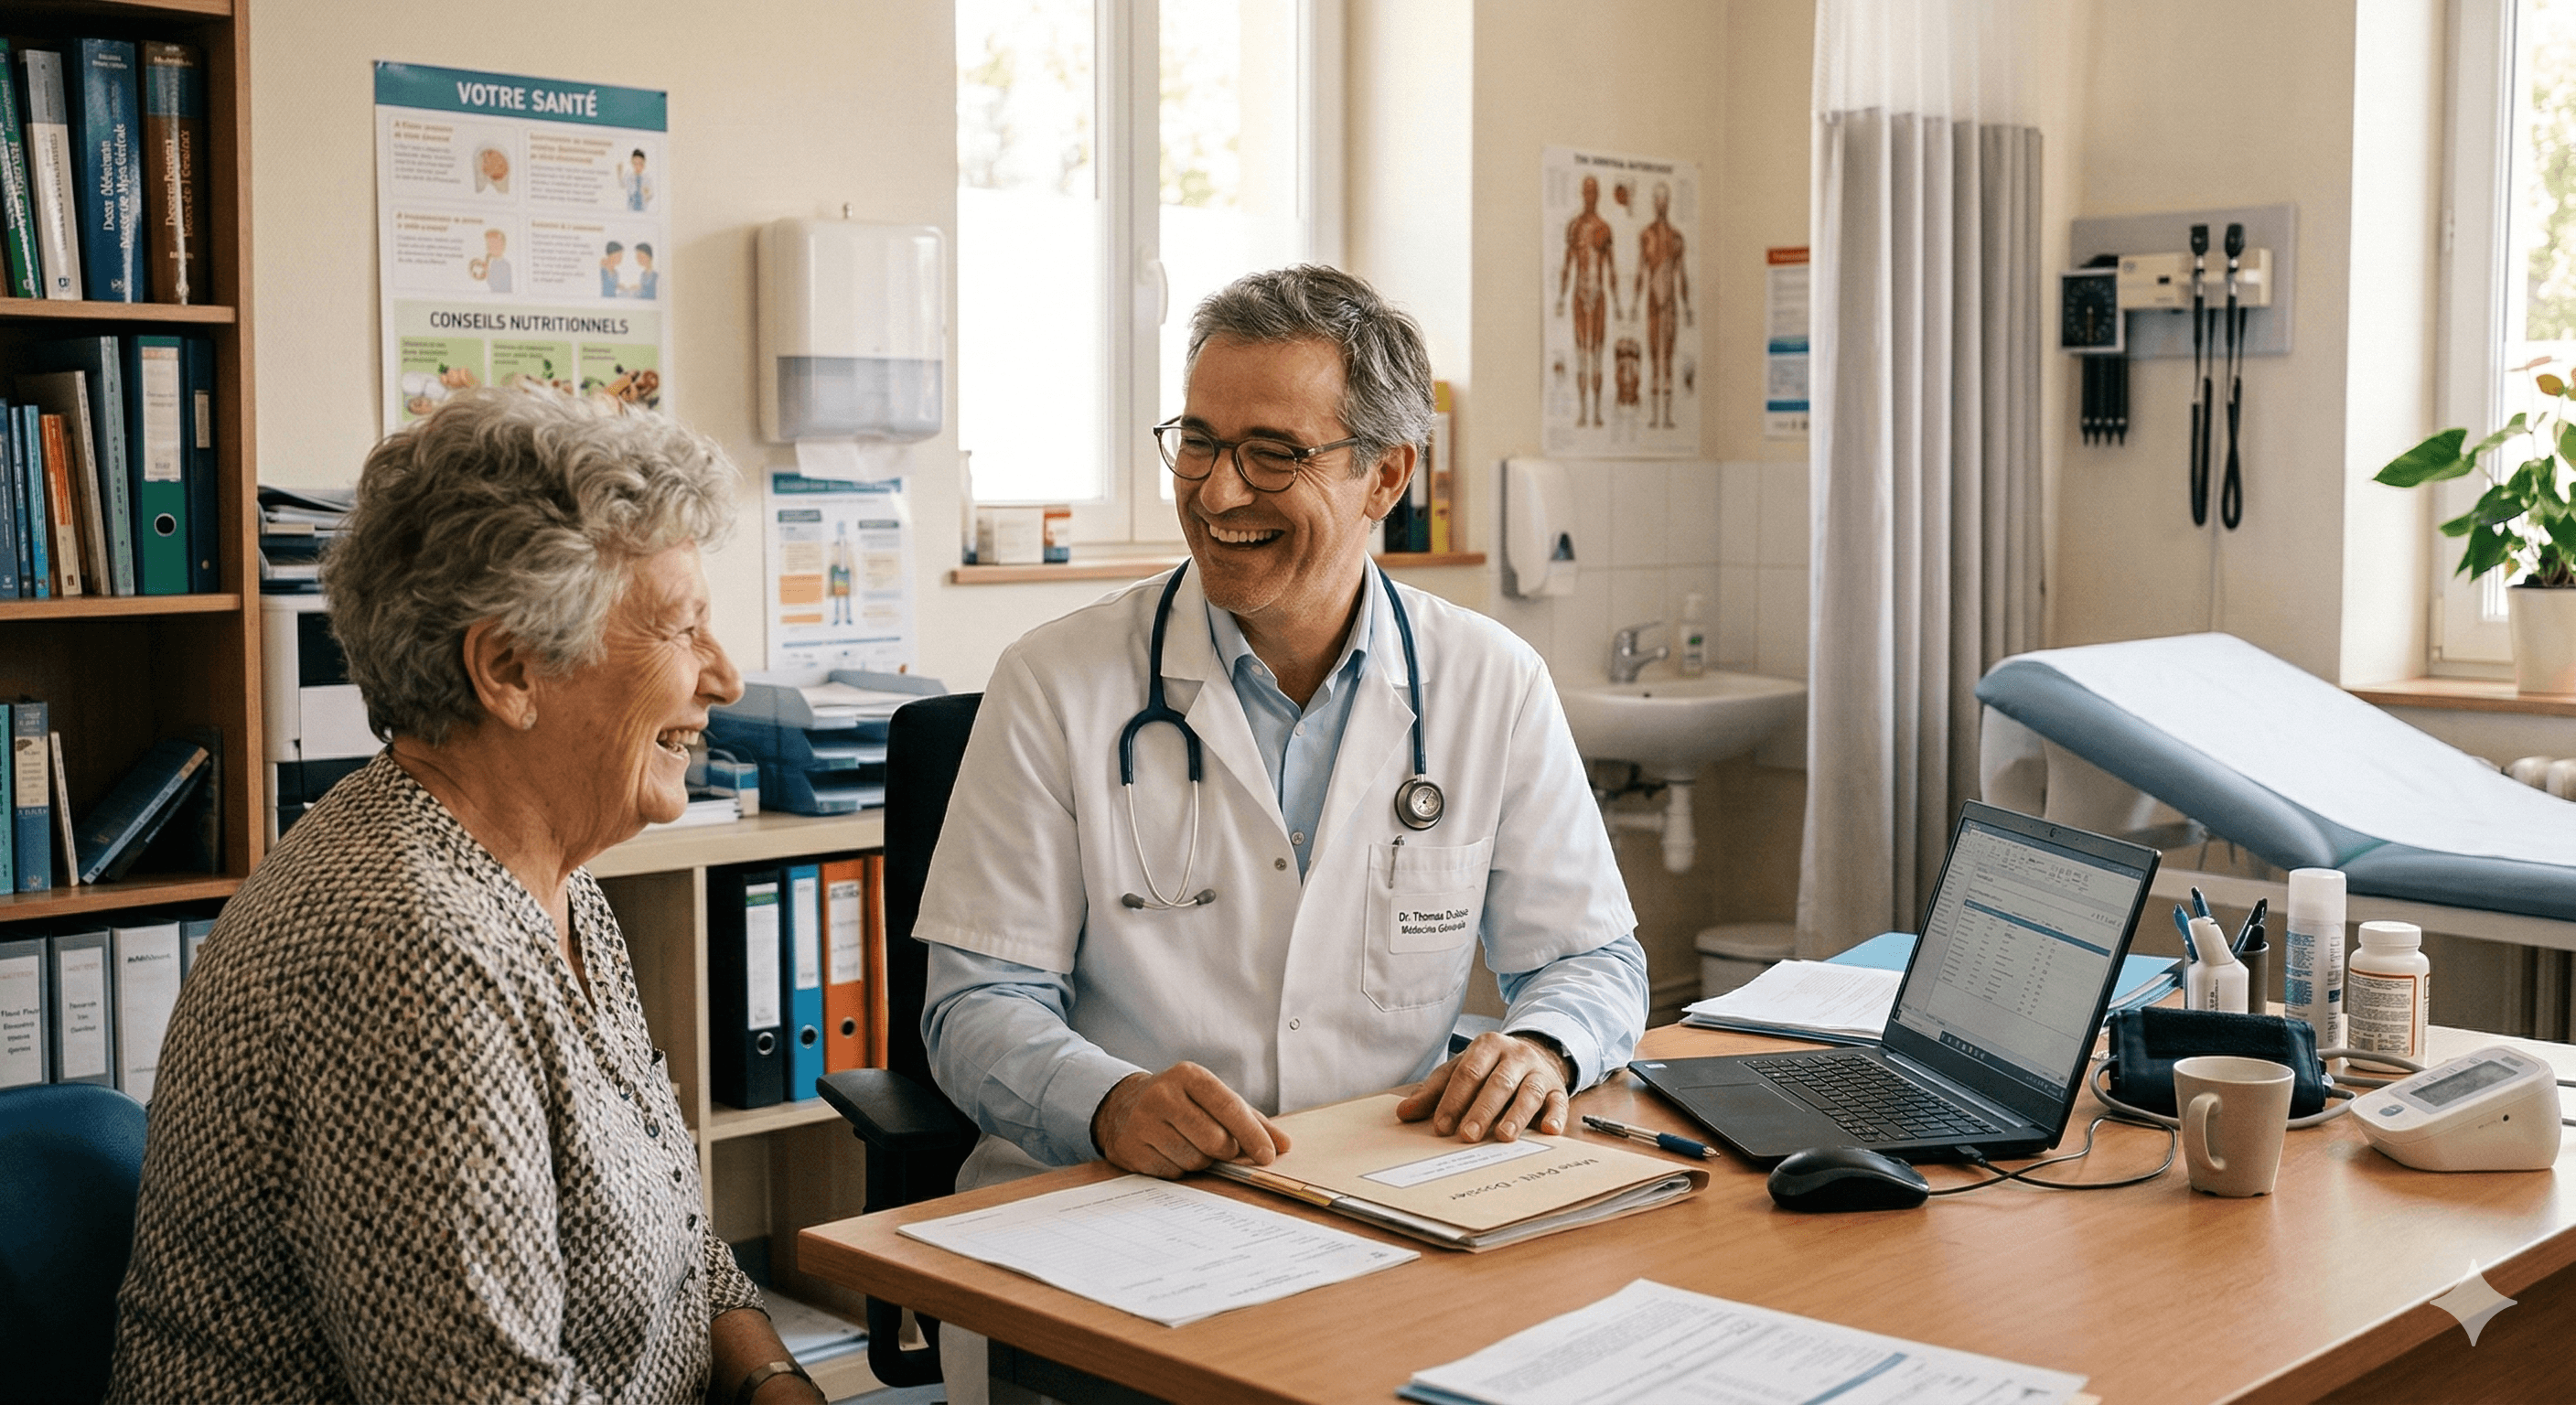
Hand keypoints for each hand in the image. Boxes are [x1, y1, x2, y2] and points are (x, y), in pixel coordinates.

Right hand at [1091, 1062, 1291, 1178]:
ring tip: (1188, 1144)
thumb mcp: (1212, 1099)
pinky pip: (1172, 1173)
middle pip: (1215, 1140)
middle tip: (1219, 1146)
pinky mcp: (1130, 1149)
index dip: (1253, 1135)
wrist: (1121, 1106)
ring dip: (1201, 1161)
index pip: (1229, 1107)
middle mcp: (1162, 1095)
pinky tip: (1169, 1152)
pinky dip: (1179, 1169)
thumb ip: (1250, 1120)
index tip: (1268, 1155)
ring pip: (1194, 1160)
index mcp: (1188, 1076)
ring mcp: (1142, 1122)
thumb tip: (1283, 1145)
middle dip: (1225, 1151)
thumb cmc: (1181, 1103)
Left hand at [1396, 1032, 1573, 1142]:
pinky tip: (1548, 1130)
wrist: (1536, 1054)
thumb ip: (1434, 1092)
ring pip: (1527, 1093)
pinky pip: (1558, 1102)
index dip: (1454, 1100)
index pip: (1468, 1072)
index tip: (1442, 1126)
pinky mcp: (1557, 1089)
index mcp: (1487, 1046)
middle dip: (1481, 1111)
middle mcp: (1515, 1055)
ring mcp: (1538, 1072)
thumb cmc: (1490, 1068)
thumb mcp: (1461, 1071)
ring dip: (1515, 1116)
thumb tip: (1403, 1113)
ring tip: (1503, 1136)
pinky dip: (1555, 1117)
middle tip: (1467, 1135)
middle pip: (1497, 1083)